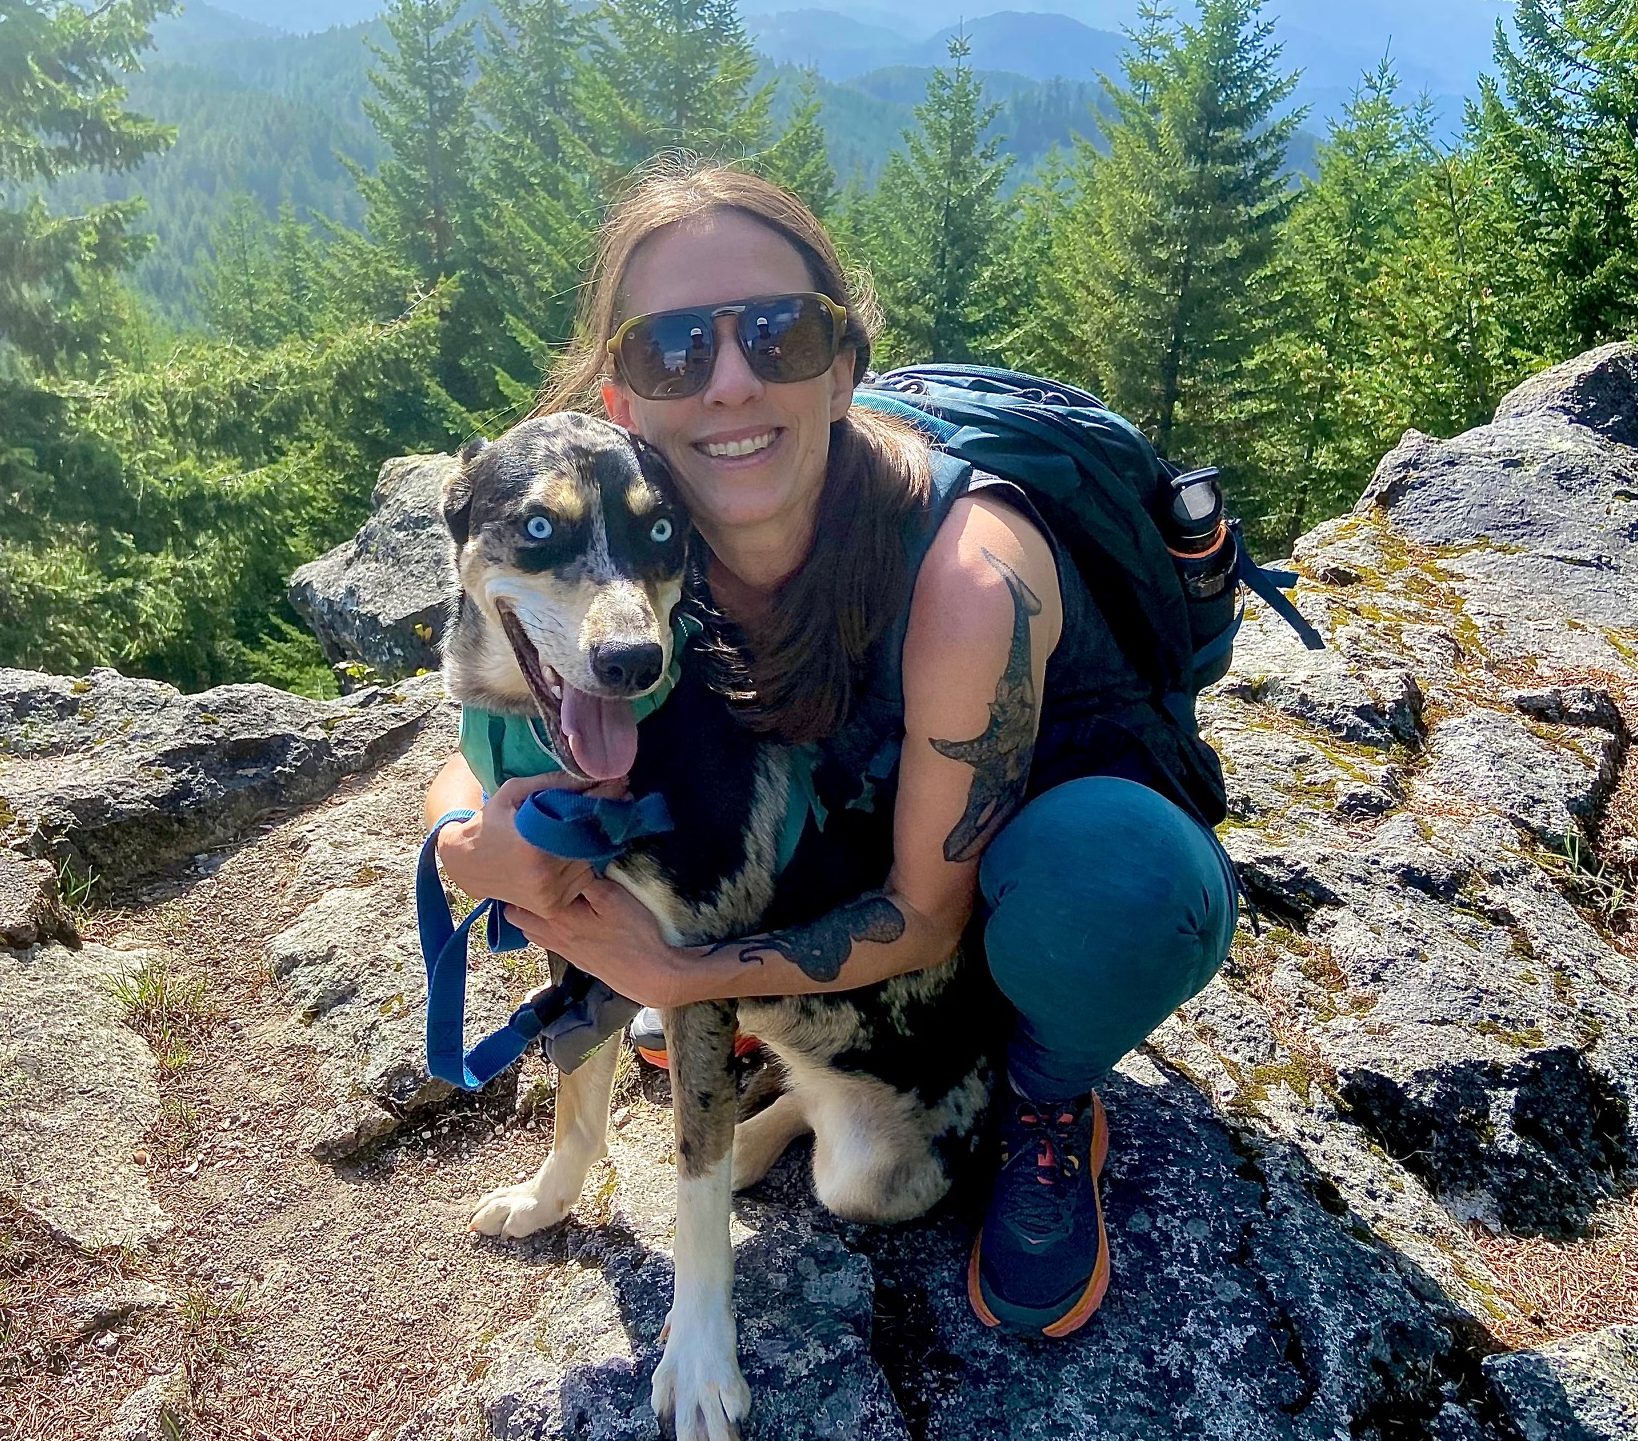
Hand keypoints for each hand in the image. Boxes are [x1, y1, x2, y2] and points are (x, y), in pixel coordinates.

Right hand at [437, 772, 624, 915]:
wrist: (467, 864)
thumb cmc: (492, 821)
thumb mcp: (515, 792)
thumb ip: (553, 782)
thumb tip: (592, 774)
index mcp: (534, 846)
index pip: (582, 818)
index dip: (603, 798)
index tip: (621, 783)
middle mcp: (545, 875)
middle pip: (591, 842)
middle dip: (603, 819)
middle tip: (616, 798)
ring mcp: (550, 895)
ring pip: (590, 862)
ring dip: (594, 842)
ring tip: (590, 824)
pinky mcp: (552, 907)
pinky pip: (582, 881)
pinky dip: (583, 864)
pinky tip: (573, 850)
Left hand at [505, 879, 695, 1009]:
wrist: (650, 975)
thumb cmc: (634, 935)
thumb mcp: (611, 896)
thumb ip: (584, 877)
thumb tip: (565, 858)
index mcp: (556, 918)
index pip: (515, 899)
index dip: (516, 879)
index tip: (521, 863)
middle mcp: (552, 936)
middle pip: (515, 917)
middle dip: (518, 896)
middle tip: (532, 876)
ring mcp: (562, 950)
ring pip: (529, 929)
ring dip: (532, 912)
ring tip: (547, 893)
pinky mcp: (574, 958)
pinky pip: (547, 939)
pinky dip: (548, 925)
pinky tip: (569, 914)